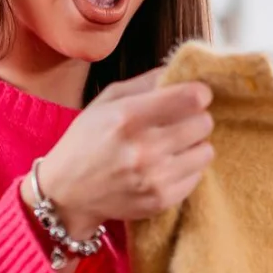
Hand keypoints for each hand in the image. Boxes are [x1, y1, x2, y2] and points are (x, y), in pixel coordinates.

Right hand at [36, 71, 214, 236]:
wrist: (66, 194)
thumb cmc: (86, 140)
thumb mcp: (106, 101)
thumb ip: (146, 83)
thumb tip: (182, 71)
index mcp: (128, 117)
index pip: (191, 98)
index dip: (199, 93)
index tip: (195, 95)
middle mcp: (144, 148)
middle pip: (204, 123)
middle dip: (196, 118)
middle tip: (182, 122)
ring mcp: (154, 178)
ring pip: (206, 151)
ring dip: (194, 146)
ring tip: (174, 146)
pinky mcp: (161, 200)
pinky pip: (197, 177)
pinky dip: (186, 170)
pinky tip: (166, 167)